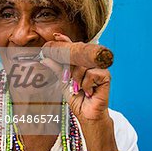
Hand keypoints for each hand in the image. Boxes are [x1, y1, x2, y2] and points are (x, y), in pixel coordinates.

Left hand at [41, 33, 118, 150]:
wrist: (86, 114)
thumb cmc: (77, 98)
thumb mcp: (63, 82)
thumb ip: (57, 69)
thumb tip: (45, 58)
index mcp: (81, 63)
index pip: (74, 49)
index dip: (65, 41)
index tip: (56, 36)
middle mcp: (90, 63)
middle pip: (78, 55)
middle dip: (70, 69)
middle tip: (69, 79)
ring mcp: (99, 68)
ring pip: (83, 66)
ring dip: (78, 79)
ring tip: (80, 89)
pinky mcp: (105, 75)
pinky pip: (91, 74)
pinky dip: (87, 84)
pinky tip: (89, 92)